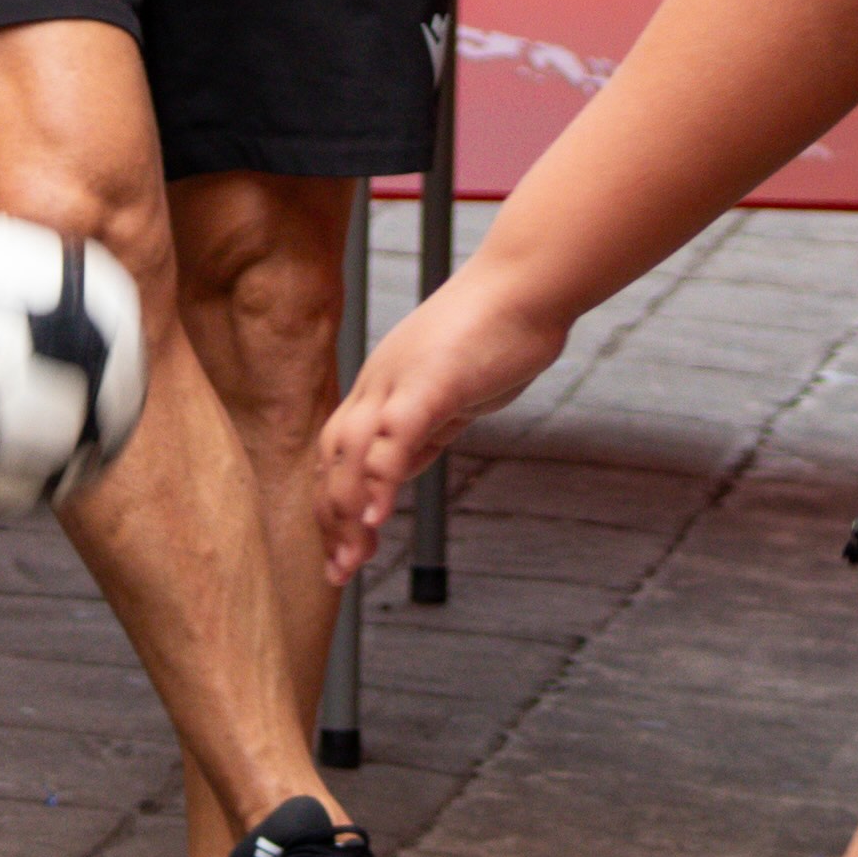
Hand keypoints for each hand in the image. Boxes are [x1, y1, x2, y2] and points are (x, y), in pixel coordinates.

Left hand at [318, 261, 568, 581]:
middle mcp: (379, 384)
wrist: (526, 283)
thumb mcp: (450, 391)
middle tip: (340, 572)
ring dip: (348, 509)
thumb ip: (424, 426)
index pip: (339, 453)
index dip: (336, 504)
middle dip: (331, 519)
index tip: (342, 551)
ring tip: (353, 557)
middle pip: (333, 457)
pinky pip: (395, 437)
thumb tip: (403, 463)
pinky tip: (378, 518)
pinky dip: (381, 479)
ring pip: (353, 451)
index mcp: (382, 388)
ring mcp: (401, 380)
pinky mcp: (432, 381)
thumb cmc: (496, 331)